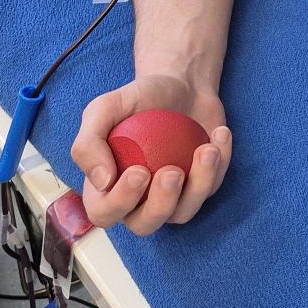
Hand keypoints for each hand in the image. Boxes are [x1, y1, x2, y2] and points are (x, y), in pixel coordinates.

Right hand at [71, 74, 231, 236]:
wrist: (180, 83)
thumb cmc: (139, 98)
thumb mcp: (104, 108)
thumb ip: (87, 143)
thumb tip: (101, 182)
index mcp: (106, 188)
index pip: (105, 213)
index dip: (120, 202)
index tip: (139, 171)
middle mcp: (138, 200)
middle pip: (146, 224)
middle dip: (161, 204)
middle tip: (172, 171)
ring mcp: (173, 196)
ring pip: (183, 213)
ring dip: (199, 185)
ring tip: (207, 150)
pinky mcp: (202, 185)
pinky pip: (212, 187)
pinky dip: (220, 164)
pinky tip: (219, 135)